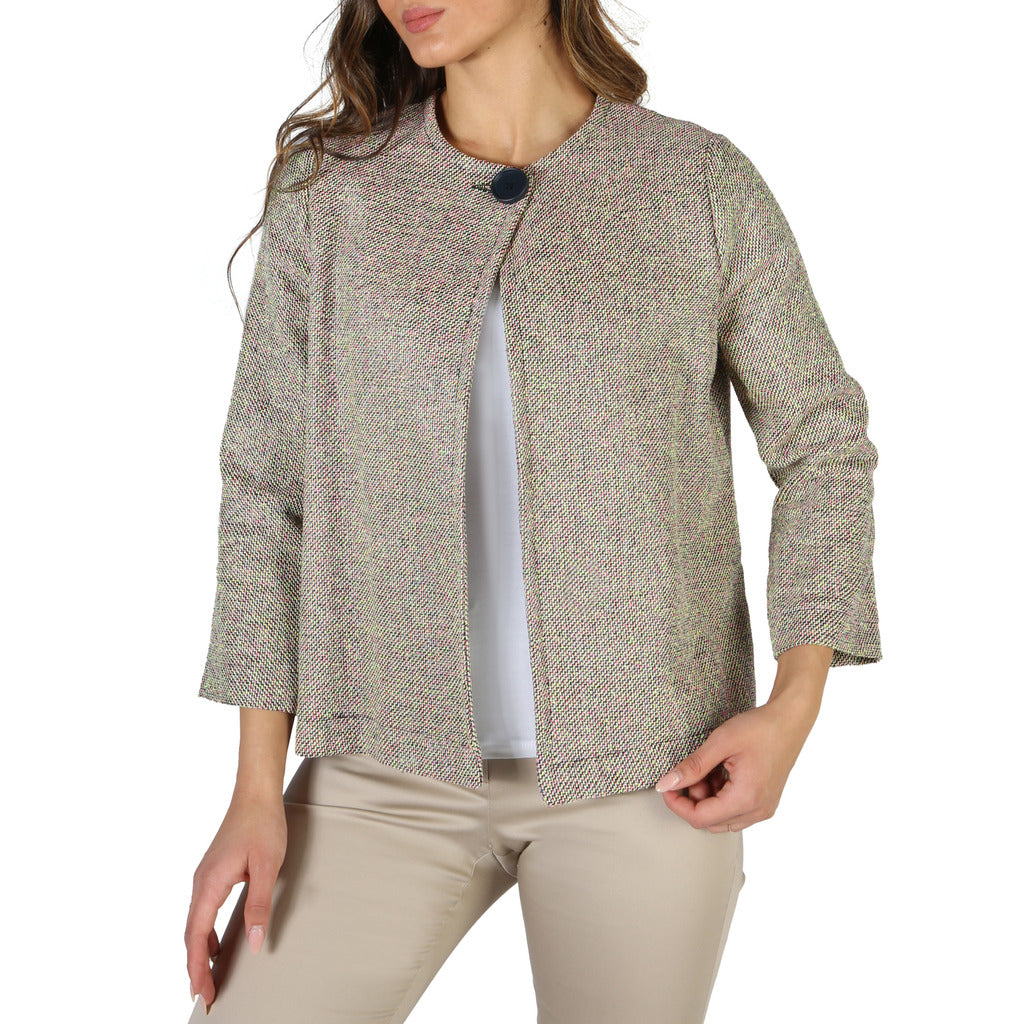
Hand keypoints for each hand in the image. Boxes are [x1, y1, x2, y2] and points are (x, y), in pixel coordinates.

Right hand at [184, 791, 287, 1012]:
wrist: (256, 794)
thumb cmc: (263, 824)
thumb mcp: (267, 866)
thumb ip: (259, 905)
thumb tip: (255, 943)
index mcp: (210, 883)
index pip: (197, 935)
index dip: (198, 967)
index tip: (202, 992)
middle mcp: (201, 882)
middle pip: (191, 934)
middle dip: (195, 966)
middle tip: (206, 995)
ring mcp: (204, 877)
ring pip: (195, 923)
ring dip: (199, 951)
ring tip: (208, 977)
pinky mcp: (213, 872)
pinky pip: (203, 910)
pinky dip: (206, 933)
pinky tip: (217, 944)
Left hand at [653, 691, 820, 831]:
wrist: (790, 721)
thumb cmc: (760, 728)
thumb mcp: (720, 743)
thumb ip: (692, 767)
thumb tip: (665, 785)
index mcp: (746, 799)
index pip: (700, 818)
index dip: (677, 804)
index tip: (666, 786)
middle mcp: (757, 811)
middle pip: (710, 821)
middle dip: (693, 799)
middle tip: (692, 771)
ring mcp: (763, 809)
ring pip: (721, 818)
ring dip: (707, 798)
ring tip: (709, 768)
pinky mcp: (764, 803)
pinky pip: (735, 811)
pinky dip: (721, 796)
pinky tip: (721, 772)